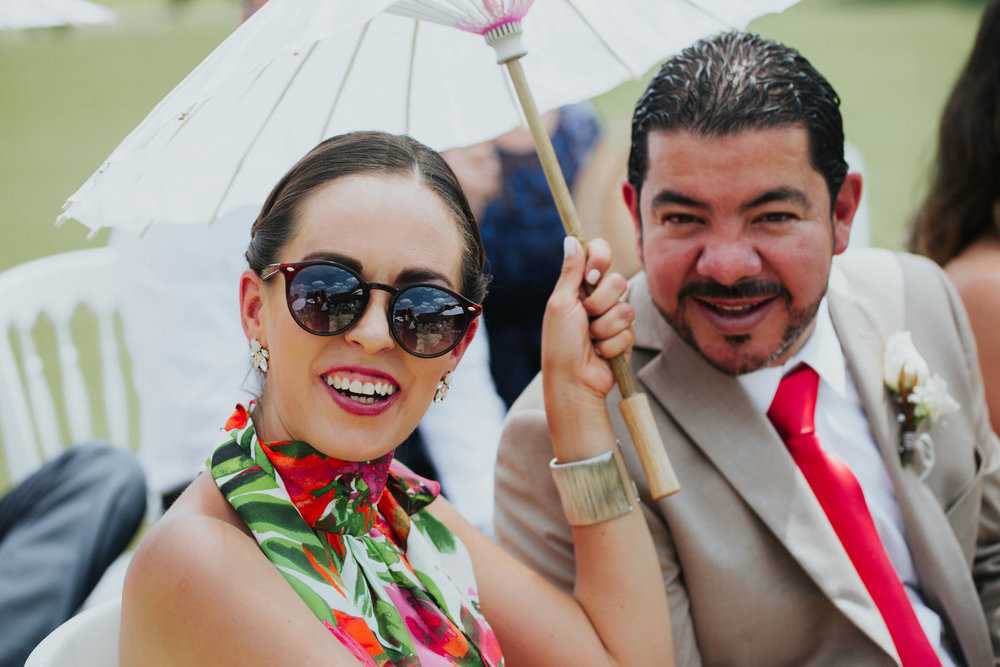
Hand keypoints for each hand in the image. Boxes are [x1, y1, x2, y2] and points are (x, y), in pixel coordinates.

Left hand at [541, 236, 633, 415]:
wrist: (573, 381)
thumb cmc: (560, 344)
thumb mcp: (560, 303)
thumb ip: (570, 272)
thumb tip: (571, 239)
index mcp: (579, 287)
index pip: (600, 254)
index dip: (601, 259)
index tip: (592, 275)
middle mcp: (598, 299)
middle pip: (619, 281)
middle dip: (601, 302)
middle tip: (586, 317)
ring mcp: (613, 318)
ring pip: (626, 308)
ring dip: (605, 327)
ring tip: (591, 340)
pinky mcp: (624, 337)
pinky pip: (629, 331)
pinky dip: (612, 344)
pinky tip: (600, 353)